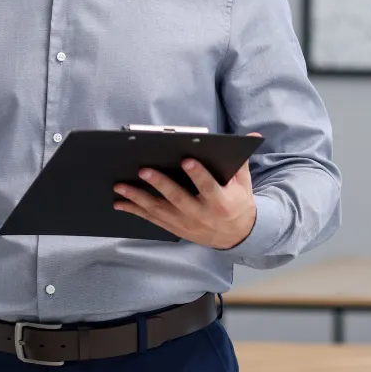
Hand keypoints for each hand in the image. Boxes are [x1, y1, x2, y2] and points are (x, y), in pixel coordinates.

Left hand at [112, 133, 261, 248]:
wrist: (237, 236)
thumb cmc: (238, 202)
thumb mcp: (243, 183)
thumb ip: (240, 160)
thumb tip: (251, 135)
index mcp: (221, 201)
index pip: (208, 186)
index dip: (198, 174)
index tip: (186, 159)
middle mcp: (202, 214)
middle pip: (178, 198)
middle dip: (160, 184)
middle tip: (143, 169)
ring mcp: (186, 224)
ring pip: (159, 210)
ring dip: (138, 198)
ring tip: (120, 185)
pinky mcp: (175, 229)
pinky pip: (152, 220)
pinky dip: (135, 211)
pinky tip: (120, 203)